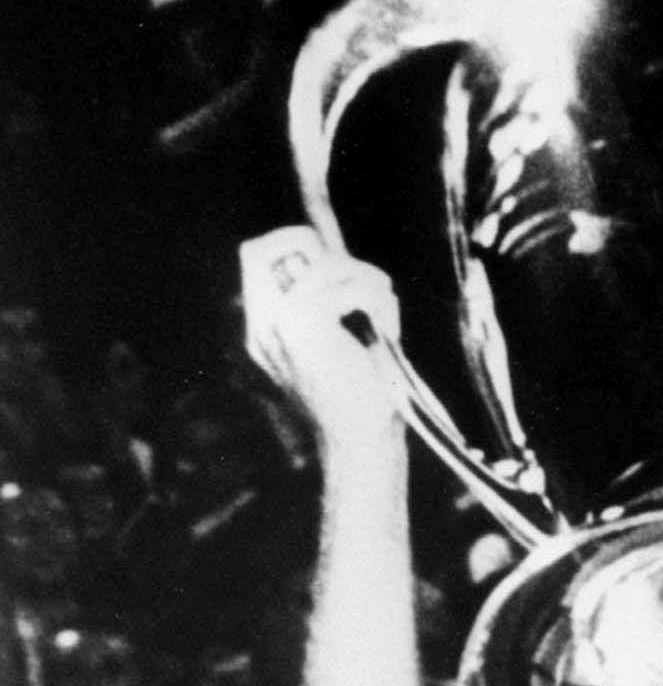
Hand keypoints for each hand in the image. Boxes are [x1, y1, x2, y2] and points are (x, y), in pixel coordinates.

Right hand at [241, 229, 402, 448]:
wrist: (362, 445)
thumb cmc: (360, 399)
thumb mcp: (337, 341)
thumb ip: (328, 302)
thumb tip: (342, 257)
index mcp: (265, 330)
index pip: (252, 256)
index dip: (289, 241)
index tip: (330, 264)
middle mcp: (262, 327)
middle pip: (263, 248)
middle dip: (319, 253)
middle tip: (357, 286)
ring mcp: (280, 326)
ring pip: (325, 265)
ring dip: (367, 280)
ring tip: (384, 313)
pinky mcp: (307, 329)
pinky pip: (348, 287)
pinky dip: (378, 299)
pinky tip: (388, 329)